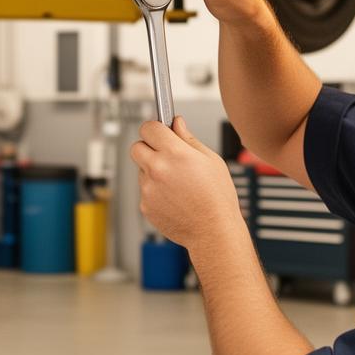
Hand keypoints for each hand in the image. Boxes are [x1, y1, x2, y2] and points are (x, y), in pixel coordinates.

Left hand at [129, 115, 245, 251]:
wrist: (213, 232)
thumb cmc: (217, 198)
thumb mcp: (211, 160)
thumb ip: (189, 138)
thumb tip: (177, 123)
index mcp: (174, 153)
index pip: (149, 127)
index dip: (155, 127)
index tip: (160, 131)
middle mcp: (157, 169)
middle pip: (137, 147)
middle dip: (148, 147)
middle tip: (164, 154)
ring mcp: (148, 189)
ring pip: (142, 170)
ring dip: (153, 171)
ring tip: (178, 183)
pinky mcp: (145, 206)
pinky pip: (145, 190)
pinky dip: (155, 191)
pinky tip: (174, 198)